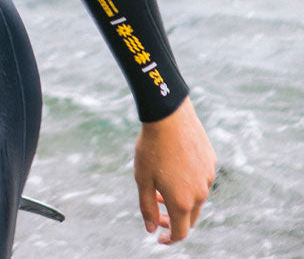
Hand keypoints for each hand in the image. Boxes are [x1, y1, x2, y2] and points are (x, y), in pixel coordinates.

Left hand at [134, 96, 215, 243]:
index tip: (159, 237)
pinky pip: (200, 178)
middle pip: (190, 217)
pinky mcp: (211, 161)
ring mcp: (208, 177)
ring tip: (160, 181)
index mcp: (183, 201)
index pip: (181, 232)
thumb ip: (147, 207)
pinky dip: (187, 180)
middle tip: (157, 208)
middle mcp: (200, 193)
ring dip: (180, 197)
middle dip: (174, 218)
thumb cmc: (151, 147)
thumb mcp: (142, 179)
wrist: (168, 115)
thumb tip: (151, 229)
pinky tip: (173, 165)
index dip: (169, 238)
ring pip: (196, 196)